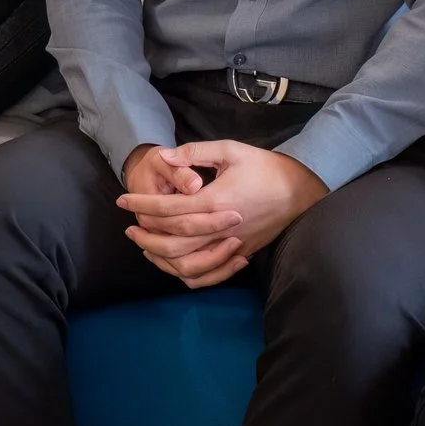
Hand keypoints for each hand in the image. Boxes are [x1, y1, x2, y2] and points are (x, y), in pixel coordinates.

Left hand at [118, 141, 326, 287]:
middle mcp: (221, 229)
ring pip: (188, 265)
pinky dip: (187, 273)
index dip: (142, 204)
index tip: (123, 200)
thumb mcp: (231, 150)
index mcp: (215, 201)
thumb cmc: (266, 167)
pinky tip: (173, 261)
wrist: (302, 191)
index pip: (168, 209)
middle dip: (146, 235)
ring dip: (162, 257)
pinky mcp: (241, 254)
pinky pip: (208, 275)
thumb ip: (194, 153)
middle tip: (129, 227)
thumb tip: (164, 155)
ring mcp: (232, 245)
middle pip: (173, 242)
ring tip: (145, 245)